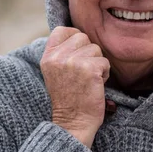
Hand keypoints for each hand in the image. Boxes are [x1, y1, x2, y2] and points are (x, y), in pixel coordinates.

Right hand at [40, 26, 109, 146]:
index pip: (62, 30)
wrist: (73, 122)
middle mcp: (58, 57)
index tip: (77, 52)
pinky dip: (105, 74)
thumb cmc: (68, 98)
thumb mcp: (54, 72)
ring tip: (89, 80)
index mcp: (47, 57)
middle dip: (88, 52)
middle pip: (82, 37)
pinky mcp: (89, 69)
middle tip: (84, 71)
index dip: (74, 37)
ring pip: (96, 49)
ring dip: (97, 63)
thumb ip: (61, 52)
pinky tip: (96, 85)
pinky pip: (105, 62)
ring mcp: (73, 62)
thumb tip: (78, 34)